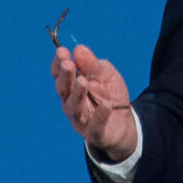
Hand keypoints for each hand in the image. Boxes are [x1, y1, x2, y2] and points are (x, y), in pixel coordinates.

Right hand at [51, 44, 137, 161]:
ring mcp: (81, 120)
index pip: (60, 75)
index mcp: (72, 87)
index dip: (59, 64)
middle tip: (68, 64)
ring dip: (77, 94)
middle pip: (64, 91)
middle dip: (65, 77)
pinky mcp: (95, 133)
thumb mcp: (107, 75)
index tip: (61, 51)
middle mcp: (72, 103)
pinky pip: (95, 126)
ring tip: (83, 81)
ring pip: (74, 108)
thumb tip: (79, 49)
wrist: (124, 123)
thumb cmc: (111, 95)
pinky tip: (105, 104)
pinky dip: (100, 115)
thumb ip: (93, 65)